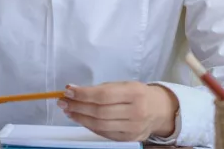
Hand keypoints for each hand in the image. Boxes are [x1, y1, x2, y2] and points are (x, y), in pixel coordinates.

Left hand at [58, 82, 178, 141]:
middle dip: (77, 106)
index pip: (104, 95)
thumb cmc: (138, 94)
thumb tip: (73, 90)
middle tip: (63, 101)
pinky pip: (104, 133)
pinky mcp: (128, 139)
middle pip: (99, 111)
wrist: (160, 110)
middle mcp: (136, 111)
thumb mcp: (125, 85)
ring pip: (99, 125)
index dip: (83, 94)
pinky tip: (81, 119)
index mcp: (135, 93)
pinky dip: (89, 126)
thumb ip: (102, 88)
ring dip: (80, 118)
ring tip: (69, 111)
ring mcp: (133, 128)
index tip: (68, 90)